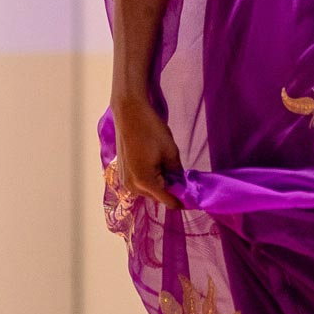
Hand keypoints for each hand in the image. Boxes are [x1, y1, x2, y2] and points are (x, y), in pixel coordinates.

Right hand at [110, 93, 183, 209]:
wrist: (129, 112)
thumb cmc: (151, 129)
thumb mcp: (171, 151)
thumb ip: (177, 172)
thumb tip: (181, 184)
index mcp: (144, 182)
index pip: (167, 200)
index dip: (181, 201)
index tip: (193, 201)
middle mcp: (131, 186)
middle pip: (156, 197)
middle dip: (170, 192)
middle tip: (184, 182)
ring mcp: (124, 180)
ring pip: (147, 190)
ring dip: (159, 185)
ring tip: (171, 171)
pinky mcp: (121, 172)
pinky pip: (139, 182)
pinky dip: (149, 179)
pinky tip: (157, 166)